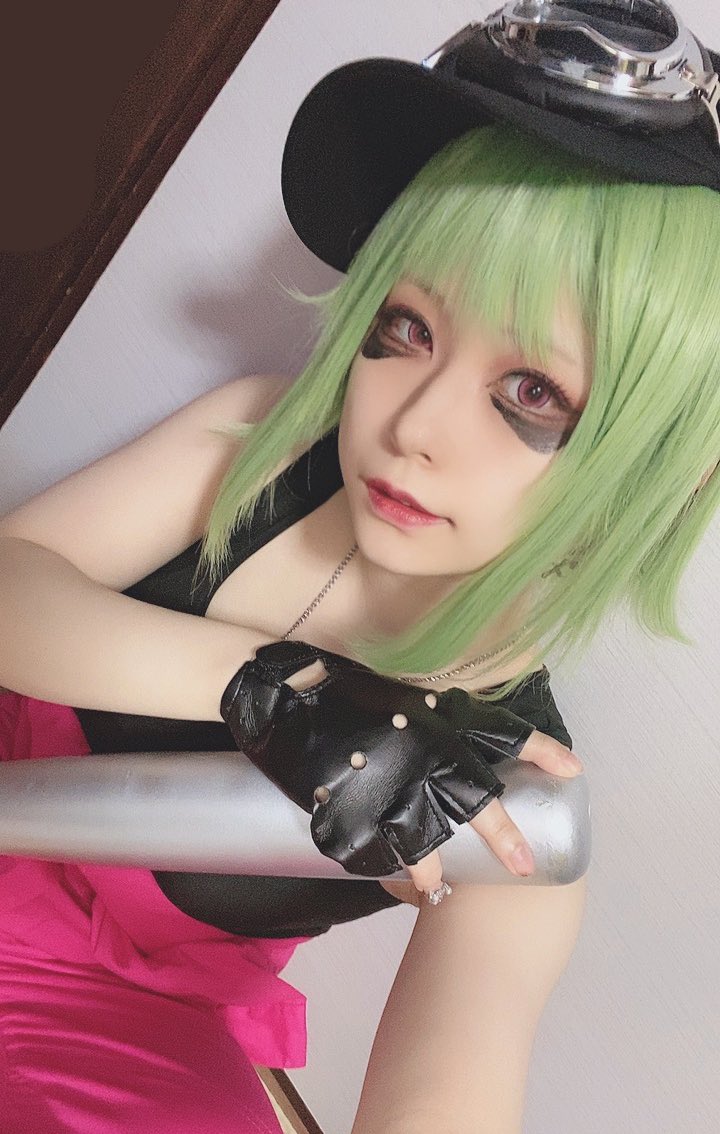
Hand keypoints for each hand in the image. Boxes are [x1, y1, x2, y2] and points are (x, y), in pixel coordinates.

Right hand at [220, 641, 579, 879]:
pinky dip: (390, 868)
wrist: (280, 693)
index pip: (501, 733)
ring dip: (436, 865)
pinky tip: (395, 883)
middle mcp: (422, 749)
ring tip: (439, 885)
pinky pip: (380, 848)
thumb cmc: (340, 688)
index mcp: (436, 716)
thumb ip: (430, 717)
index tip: (574, 769)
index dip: (540, 751)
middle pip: (473, 800)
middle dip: (501, 835)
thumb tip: (456, 744)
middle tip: (522, 866)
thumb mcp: (398, 694)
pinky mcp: (351, 807)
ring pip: (427, 834)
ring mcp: (387, 782)